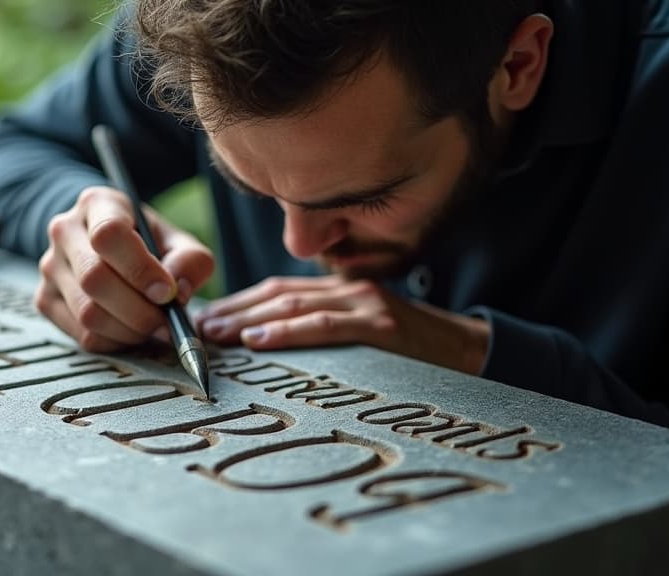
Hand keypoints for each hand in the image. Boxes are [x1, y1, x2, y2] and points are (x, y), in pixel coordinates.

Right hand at [36, 186, 213, 351]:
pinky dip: (114, 341)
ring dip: (129, 330)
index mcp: (98, 204)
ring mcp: (51, 267)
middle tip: (166, 321)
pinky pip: (81, 334)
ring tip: (151, 326)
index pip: (109, 234)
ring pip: (87, 312)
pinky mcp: (46, 299)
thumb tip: (178, 292)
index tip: (167, 292)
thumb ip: (190, 261)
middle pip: (95, 278)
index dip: (140, 269)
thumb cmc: (146, 243)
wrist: (108, 246)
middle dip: (139, 310)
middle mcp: (65, 231)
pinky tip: (130, 330)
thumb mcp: (177, 241)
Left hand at [196, 275, 489, 374]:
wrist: (470, 352)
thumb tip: (273, 347)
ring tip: (216, 333)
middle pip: (278, 295)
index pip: (279, 291)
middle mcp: (348, 288)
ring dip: (249, 319)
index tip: (207, 318)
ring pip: (294, 306)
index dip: (240, 302)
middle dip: (234, 310)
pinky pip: (325, 325)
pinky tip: (258, 340)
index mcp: (340, 289)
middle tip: (198, 327)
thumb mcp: (364, 332)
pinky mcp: (380, 324)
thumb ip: (326, 329)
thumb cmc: (411, 351)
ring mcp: (364, 302)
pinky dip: (288, 332)